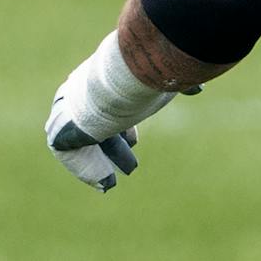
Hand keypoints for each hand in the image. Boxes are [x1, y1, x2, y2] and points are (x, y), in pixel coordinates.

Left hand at [45, 31, 175, 191]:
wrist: (120, 81)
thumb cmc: (146, 78)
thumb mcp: (163, 82)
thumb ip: (177, 86)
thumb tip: (198, 89)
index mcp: (102, 82)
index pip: (108, 106)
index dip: (122, 126)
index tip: (134, 141)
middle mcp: (82, 95)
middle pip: (94, 126)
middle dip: (112, 148)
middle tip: (129, 168)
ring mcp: (70, 112)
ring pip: (82, 141)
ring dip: (97, 161)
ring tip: (112, 182)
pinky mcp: (62, 131)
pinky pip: (67, 153)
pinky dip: (86, 168)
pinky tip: (105, 182)